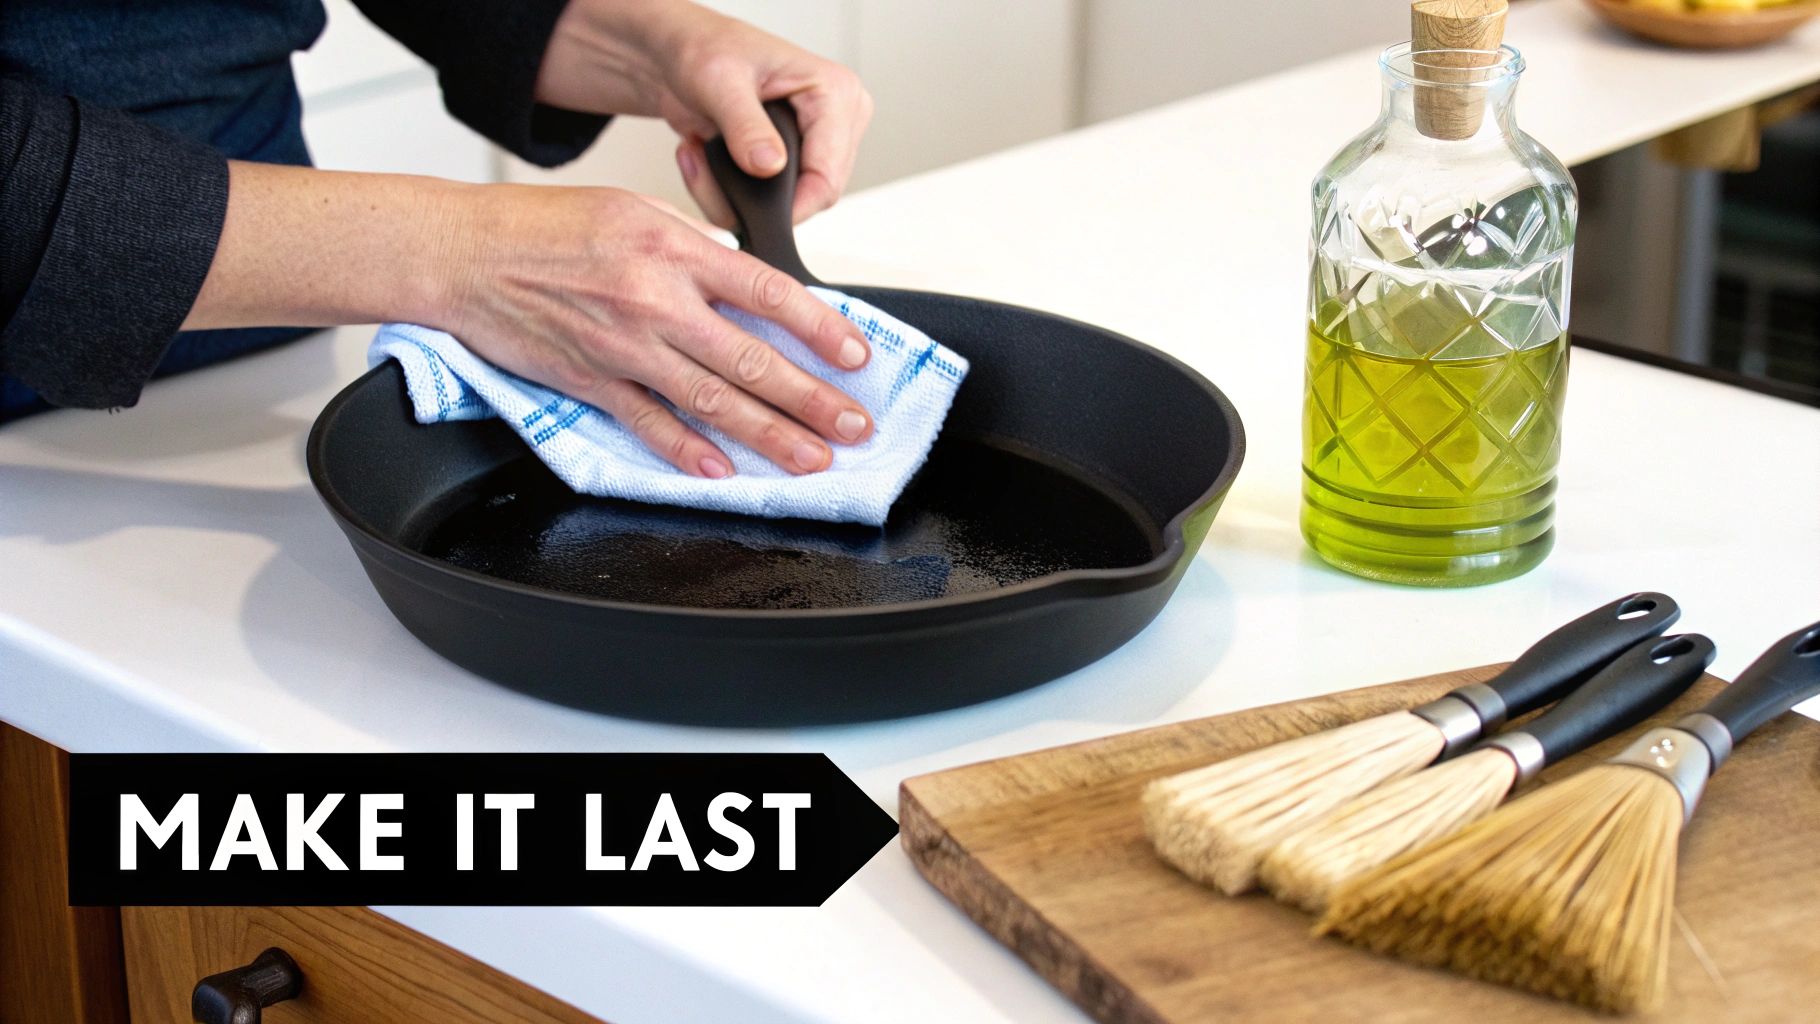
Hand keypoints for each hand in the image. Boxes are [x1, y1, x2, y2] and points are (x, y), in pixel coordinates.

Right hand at [442, 184, 873, 477]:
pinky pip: (649, 424)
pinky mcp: (590, 381)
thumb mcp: (633, 212)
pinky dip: (687, 451)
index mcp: (673, 249)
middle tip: (854, 425)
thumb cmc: (543, 228)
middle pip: (751, 359)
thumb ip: (693, 251)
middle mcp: (655, 300)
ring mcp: (623, 347)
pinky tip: (723, 472)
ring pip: (712, 400)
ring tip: (811, 459)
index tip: (856, 356)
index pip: (768, 292)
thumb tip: (748, 286)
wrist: (463, 253)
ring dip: (769, 435)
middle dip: (813, 399)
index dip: (821, 328)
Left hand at [534, 0, 872, 224]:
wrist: (656, 50)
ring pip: (784, 206)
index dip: (791, 203)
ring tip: (695, 150)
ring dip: (729, 191)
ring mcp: (808, 145)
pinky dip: (721, 190)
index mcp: (837, 96)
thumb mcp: (715, 80)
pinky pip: (762, 203)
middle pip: (812, 197)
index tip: (747, 202)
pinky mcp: (781, 163)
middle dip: (752, 193)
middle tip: (705, 161)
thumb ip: (746, 126)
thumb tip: (772, 168)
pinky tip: (697, 154)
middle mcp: (833, 121)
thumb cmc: (691, 46)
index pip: (832, 178)